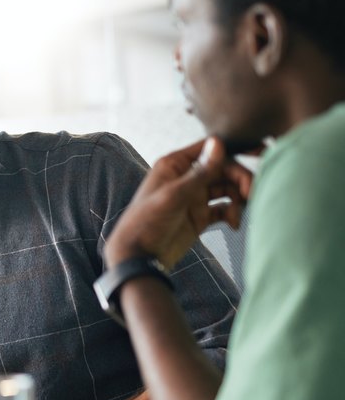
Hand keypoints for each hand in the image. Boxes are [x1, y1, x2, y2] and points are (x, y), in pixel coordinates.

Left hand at [105, 137, 252, 268]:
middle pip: (224, 169)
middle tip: (251, 194)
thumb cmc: (146, 222)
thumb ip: (199, 172)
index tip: (261, 152)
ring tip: (238, 216)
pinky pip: (225, 209)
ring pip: (228, 189)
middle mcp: (186, 177)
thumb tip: (218, 143)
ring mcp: (194, 197)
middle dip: (241, 180)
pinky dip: (233, 214)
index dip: (237, 148)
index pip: (211, 148)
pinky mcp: (200, 216)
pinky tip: (234, 225)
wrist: (138, 257)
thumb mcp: (174, 195)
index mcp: (175, 164)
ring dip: (239, 199)